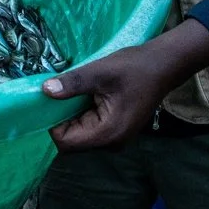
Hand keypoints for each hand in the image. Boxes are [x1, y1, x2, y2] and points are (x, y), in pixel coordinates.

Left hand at [42, 20, 208, 150]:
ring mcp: (116, 138)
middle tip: (61, 92)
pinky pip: (92, 128)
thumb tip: (45, 91)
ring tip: (77, 92)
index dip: (53, 124)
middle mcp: (112, 142)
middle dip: (62, 119)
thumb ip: (72, 83)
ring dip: (73, 115)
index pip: (66, 143)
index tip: (50, 101)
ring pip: (81, 135)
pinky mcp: (118, 130)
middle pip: (72, 141)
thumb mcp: (100, 72)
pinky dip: (84, 113)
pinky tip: (88, 95)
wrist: (164, 65)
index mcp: (108, 133)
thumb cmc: (134, 68)